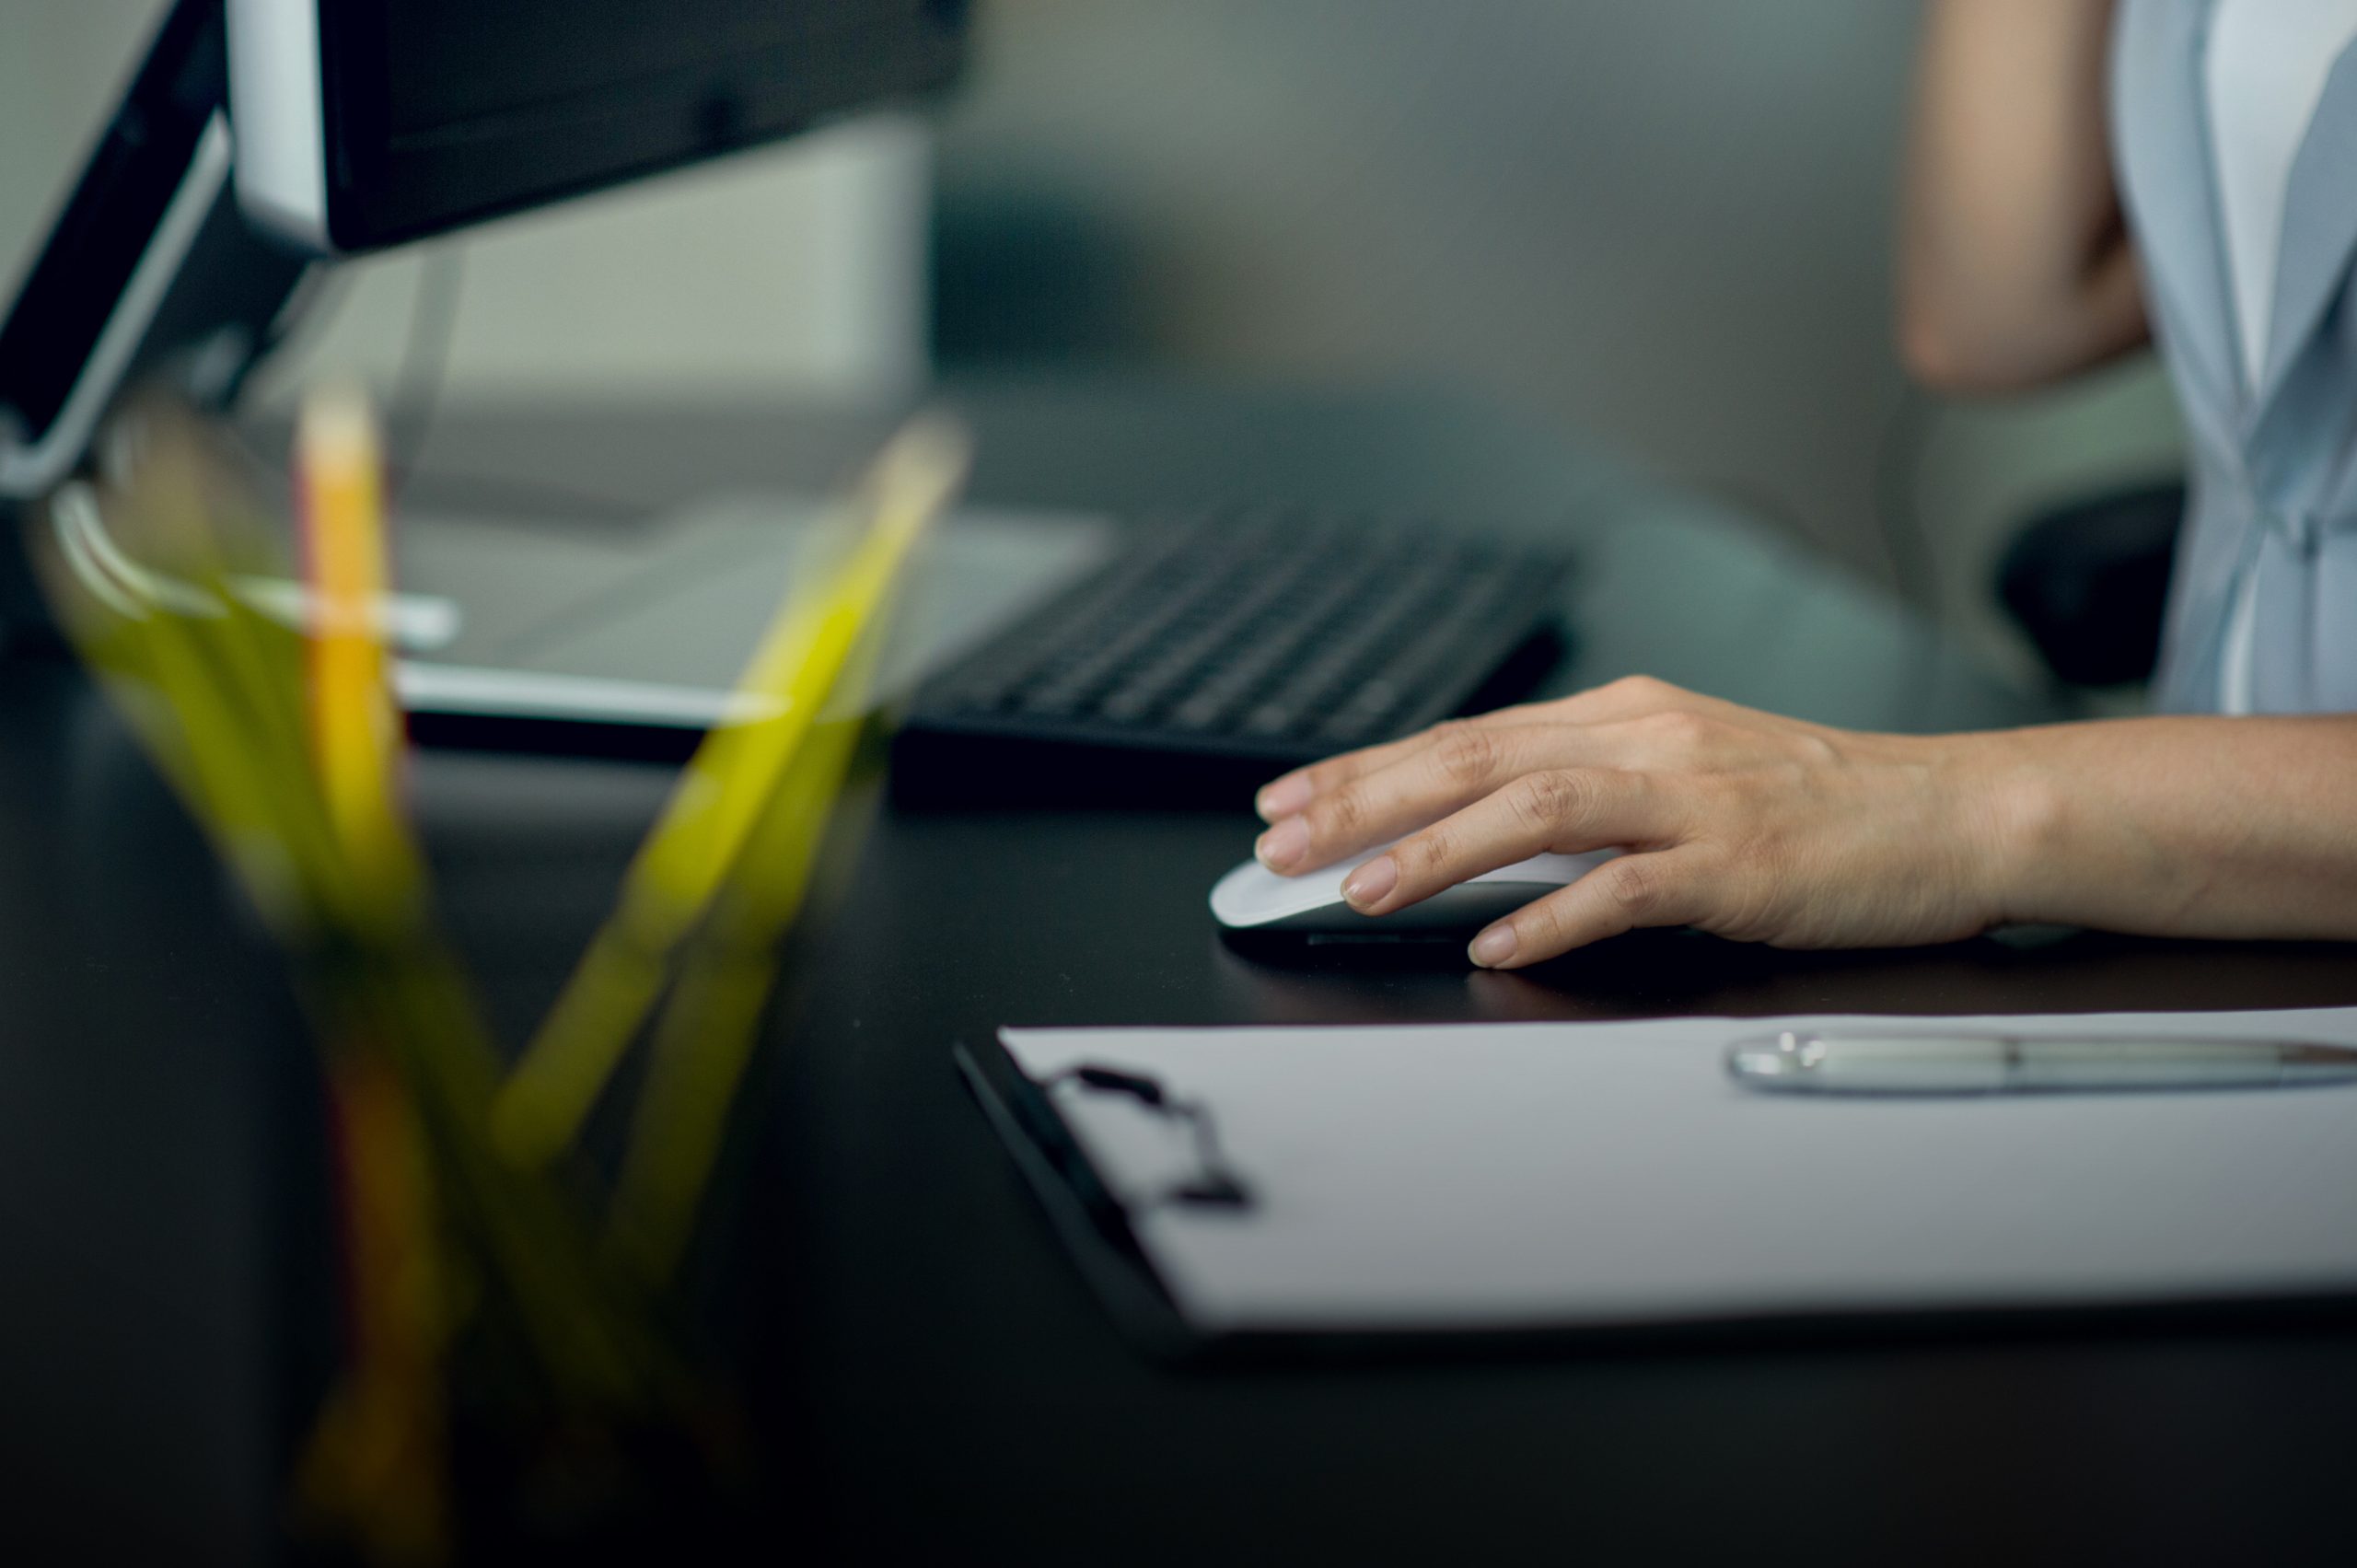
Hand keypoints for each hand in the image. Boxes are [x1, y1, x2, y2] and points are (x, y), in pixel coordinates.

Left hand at [1250, 676, 2015, 967]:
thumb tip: (1478, 847)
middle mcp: (1647, 741)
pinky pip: (1627, 888)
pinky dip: (1554, 917)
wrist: (1954, 815)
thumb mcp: (1687, 775)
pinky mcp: (1738, 864)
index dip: (1367, 767)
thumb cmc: (1822, 805)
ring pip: (1536, 810)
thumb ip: (1587, 798)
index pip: (1467, 736)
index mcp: (1626, 716)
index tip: (1292, 800)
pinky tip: (1498, 945)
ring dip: (1438, 852)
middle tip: (1281, 843)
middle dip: (1366, 801)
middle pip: (1476, 759)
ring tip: (1363, 891)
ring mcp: (1693, 799)